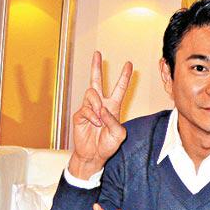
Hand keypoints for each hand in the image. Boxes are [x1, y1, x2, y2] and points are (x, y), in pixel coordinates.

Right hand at [69, 51, 132, 178]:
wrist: (93, 155)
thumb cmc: (107, 145)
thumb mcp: (118, 135)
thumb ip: (114, 121)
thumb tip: (102, 109)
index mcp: (113, 108)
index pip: (119, 89)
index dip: (124, 77)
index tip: (129, 64)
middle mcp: (101, 105)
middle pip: (97, 81)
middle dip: (96, 67)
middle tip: (97, 53)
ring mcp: (89, 108)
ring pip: (91, 93)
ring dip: (97, 105)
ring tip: (99, 119)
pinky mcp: (80, 114)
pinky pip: (86, 108)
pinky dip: (92, 116)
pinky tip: (94, 123)